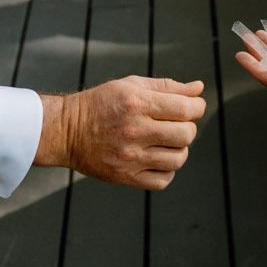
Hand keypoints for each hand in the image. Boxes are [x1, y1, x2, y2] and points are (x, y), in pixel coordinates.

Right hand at [36, 76, 205, 188]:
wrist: (67, 131)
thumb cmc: (102, 104)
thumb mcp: (131, 86)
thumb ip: (167, 87)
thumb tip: (199, 89)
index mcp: (137, 104)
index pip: (187, 108)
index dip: (196, 107)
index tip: (191, 107)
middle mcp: (135, 131)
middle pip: (186, 134)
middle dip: (188, 127)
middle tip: (175, 124)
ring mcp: (130, 157)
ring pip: (179, 159)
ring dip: (179, 149)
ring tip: (166, 142)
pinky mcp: (125, 177)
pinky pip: (163, 179)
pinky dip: (167, 170)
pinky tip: (157, 158)